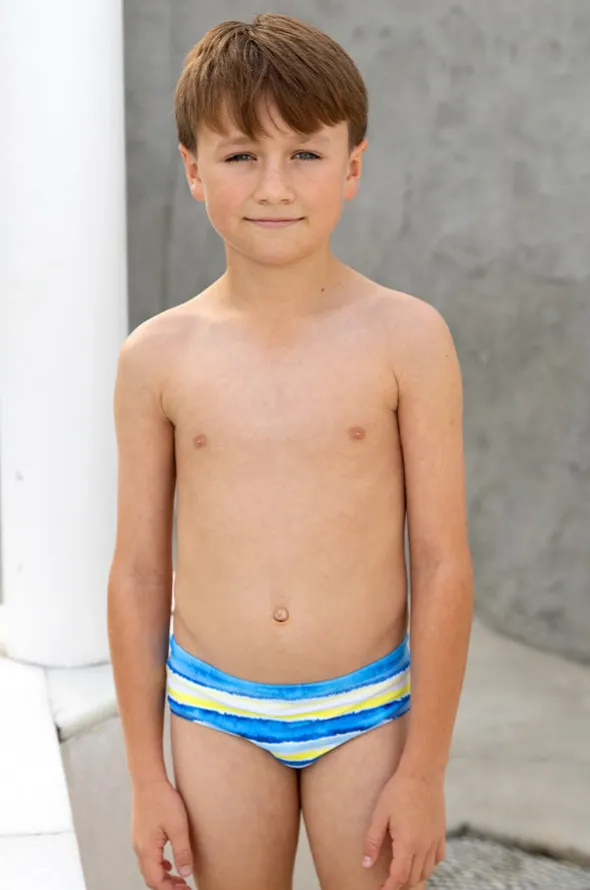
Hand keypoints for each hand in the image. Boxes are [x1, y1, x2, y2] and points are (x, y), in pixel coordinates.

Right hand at [131, 778, 193, 888]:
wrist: (148, 780)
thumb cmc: (163, 800)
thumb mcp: (178, 827)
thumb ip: (182, 852)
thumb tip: (185, 874)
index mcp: (146, 850)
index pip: (155, 881)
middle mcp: (139, 848)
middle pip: (150, 877)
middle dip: (167, 885)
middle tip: (185, 887)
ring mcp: (138, 840)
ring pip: (149, 867)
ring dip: (163, 875)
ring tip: (180, 878)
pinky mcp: (141, 832)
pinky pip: (148, 856)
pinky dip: (159, 864)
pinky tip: (169, 861)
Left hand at [362, 772, 445, 888]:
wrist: (422, 773)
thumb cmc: (398, 791)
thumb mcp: (380, 815)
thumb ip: (373, 842)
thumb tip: (366, 863)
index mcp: (407, 844)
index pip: (399, 877)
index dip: (389, 888)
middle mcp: (424, 846)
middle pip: (413, 878)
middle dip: (400, 884)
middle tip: (387, 882)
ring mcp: (435, 840)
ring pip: (427, 870)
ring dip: (414, 876)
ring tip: (402, 873)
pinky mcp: (441, 833)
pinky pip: (438, 858)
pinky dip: (429, 864)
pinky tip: (420, 859)